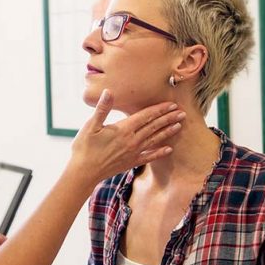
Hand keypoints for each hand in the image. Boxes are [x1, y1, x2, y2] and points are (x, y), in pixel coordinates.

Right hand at [69, 89, 184, 183]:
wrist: (84, 172)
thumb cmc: (84, 148)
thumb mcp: (90, 125)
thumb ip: (102, 108)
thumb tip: (108, 92)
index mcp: (123, 129)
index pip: (145, 116)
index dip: (159, 109)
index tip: (171, 104)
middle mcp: (132, 140)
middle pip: (153, 127)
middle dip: (168, 118)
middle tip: (181, 112)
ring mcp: (133, 152)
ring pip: (154, 140)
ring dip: (167, 132)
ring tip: (179, 126)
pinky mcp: (131, 162)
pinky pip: (149, 157)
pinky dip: (159, 152)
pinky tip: (168, 150)